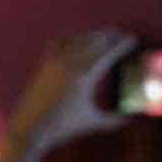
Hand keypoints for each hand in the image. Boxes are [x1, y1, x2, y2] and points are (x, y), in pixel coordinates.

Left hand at [1, 31, 136, 161]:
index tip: (132, 39)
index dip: (122, 45)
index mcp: (84, 78)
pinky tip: (75, 38)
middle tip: (120, 33)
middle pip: (94, 41)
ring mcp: (55, 61)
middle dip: (109, 36)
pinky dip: (70, 37)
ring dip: (91, 34)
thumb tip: (131, 118)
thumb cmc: (62, 127)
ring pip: (77, 39)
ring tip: (102, 35)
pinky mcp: (43, 63)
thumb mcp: (92, 122)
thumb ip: (114, 120)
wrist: (30, 128)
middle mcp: (70, 64)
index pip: (108, 54)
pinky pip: (58, 42)